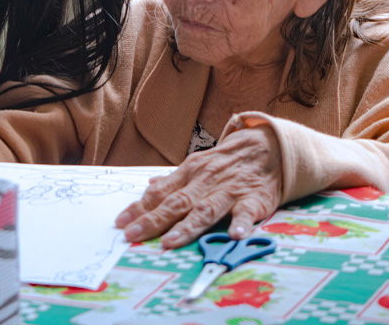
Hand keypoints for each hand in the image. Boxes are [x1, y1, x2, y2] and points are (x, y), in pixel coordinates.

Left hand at [115, 124, 282, 247]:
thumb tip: (148, 187)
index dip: (139, 207)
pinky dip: (240, 223)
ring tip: (170, 242)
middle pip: (176, 203)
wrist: (268, 147)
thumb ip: (173, 180)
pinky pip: (246, 212)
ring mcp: (229, 190)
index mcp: (189, 173)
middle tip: (132, 235)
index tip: (121, 222)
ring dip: (187, 226)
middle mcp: (205, 180)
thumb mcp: (197, 165)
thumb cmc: (227, 162)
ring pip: (205, 209)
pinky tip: (234, 236)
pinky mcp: (254, 198)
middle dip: (153, 220)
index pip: (160, 193)